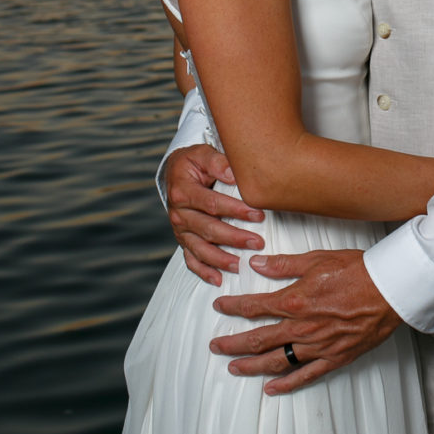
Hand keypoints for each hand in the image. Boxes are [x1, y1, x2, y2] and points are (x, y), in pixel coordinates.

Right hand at [164, 145, 265, 285]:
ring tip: (241, 265)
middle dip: (234, 238)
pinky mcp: (183, 240)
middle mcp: (178, 214)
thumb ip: (218, 161)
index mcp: (183, 191)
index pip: (212, 204)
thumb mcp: (202, 154)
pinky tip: (218, 279)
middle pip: (208, 230)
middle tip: (257, 243)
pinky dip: (204, 272)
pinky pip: (191, 260)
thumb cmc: (193, 163)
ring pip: (200, 249)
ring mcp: (180, 230)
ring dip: (221, 259)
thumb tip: (234, 174)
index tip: (257, 214)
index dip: (235, 210)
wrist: (175, 172)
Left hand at [210, 248, 400, 394]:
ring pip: (276, 360)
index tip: (221, 307)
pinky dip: (286, 384)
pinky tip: (271, 388)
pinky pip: (305, 375)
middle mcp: (301, 327)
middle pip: (258, 339)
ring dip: (252, 365)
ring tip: (234, 368)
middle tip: (216, 347)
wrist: (390, 290)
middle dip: (233, 344)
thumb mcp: (317, 259)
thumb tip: (257, 263)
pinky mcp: (334, 358)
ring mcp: (317, 346)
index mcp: (295, 300)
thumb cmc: (358, 271)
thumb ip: (284, 265)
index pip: (254, 306)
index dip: (234, 307)